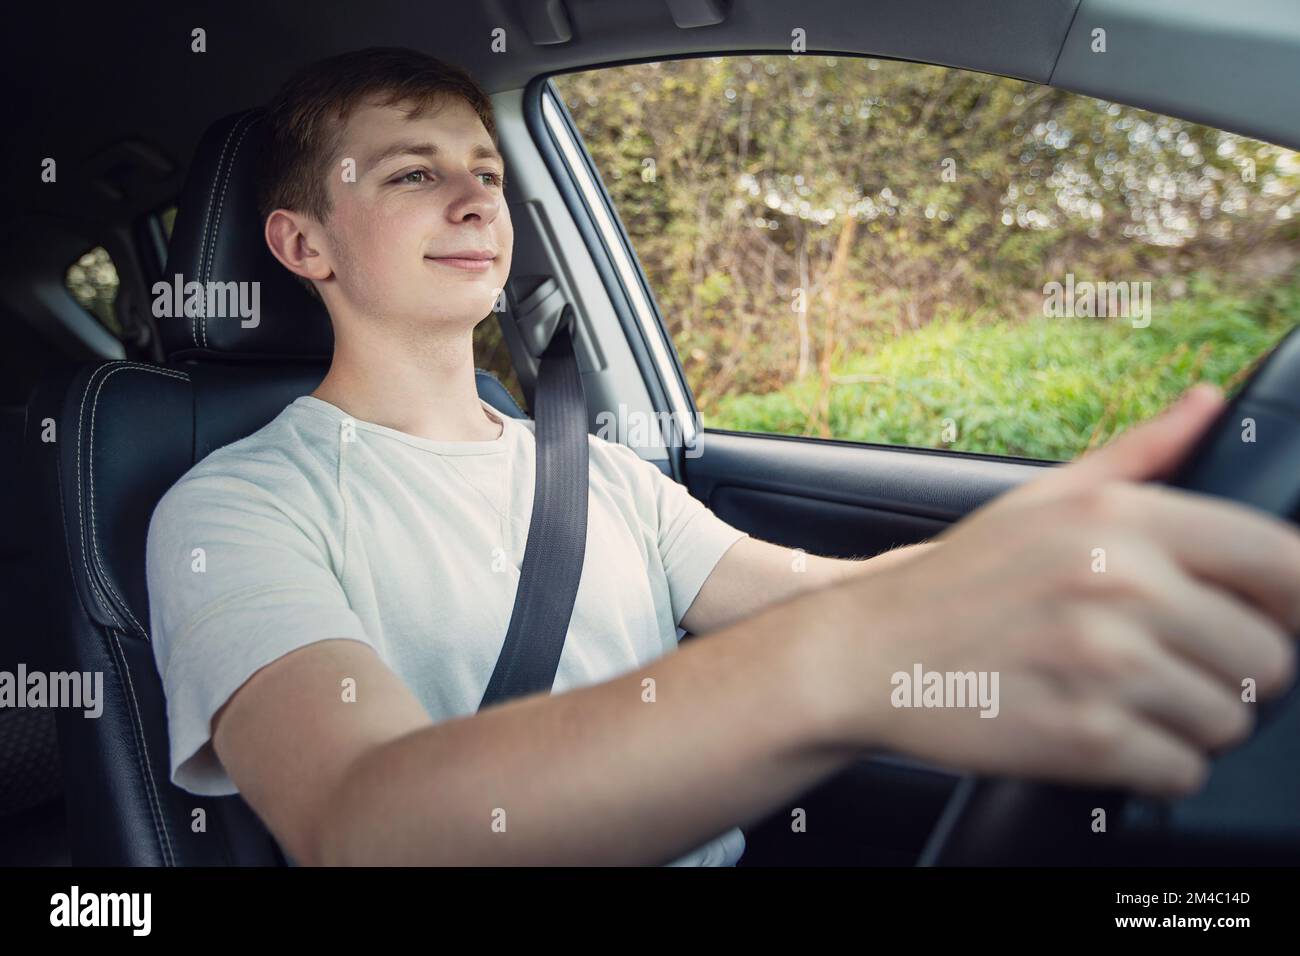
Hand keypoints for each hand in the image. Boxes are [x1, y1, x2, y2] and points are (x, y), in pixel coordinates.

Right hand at [819, 385, 1299, 796]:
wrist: (864, 651)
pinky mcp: (1085, 738)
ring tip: (1129, 700)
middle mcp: (1120, 584)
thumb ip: (1137, 454)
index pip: (1281, 562)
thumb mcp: (1041, 499)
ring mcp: (1104, 664)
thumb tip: (1208, 401)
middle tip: (1174, 668)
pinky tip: (1105, 734)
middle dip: (1233, 672)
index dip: (1290, 602)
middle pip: (1270, 656)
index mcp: (1119, 518)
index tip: (1266, 618)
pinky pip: (1181, 771)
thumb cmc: (958, 578)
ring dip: (1192, 723)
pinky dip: (1154, 765)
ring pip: (1231, 720)